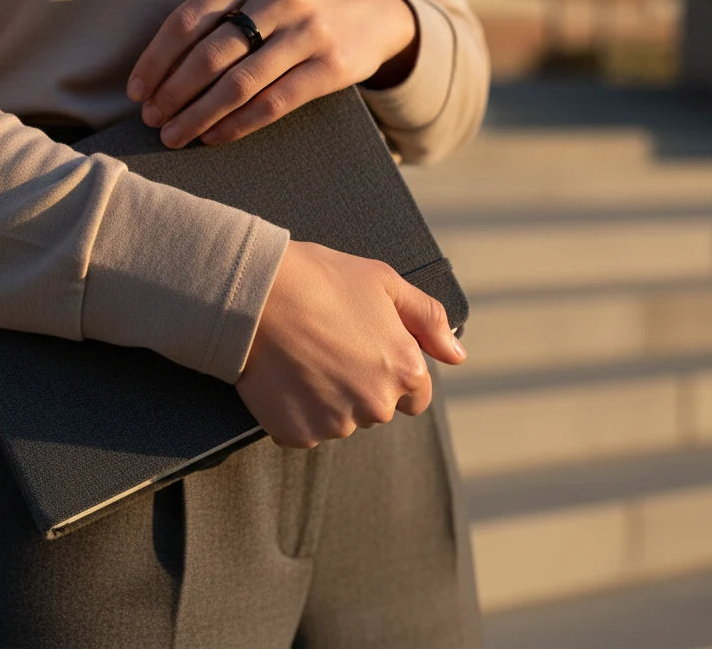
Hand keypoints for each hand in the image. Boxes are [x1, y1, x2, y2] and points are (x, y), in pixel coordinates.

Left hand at [126, 0, 416, 148]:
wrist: (375, 7)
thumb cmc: (297, 3)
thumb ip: (217, 12)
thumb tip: (158, 69)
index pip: (187, 21)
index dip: (156, 61)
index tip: (136, 92)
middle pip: (209, 56)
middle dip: (172, 94)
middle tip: (152, 120)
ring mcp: (308, 32)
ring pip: (238, 84)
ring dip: (199, 116)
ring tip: (175, 136)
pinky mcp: (331, 67)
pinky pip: (273, 103)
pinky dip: (237, 125)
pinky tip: (214, 137)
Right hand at [236, 240, 466, 448]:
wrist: (255, 294)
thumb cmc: (319, 279)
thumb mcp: (384, 282)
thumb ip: (428, 320)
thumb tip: (457, 354)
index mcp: (404, 370)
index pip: (415, 396)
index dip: (389, 371)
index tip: (361, 350)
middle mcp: (376, 405)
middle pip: (375, 408)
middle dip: (357, 385)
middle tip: (326, 346)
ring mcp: (336, 423)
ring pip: (338, 420)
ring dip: (324, 399)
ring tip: (300, 357)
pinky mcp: (298, 433)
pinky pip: (302, 429)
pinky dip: (292, 410)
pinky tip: (282, 377)